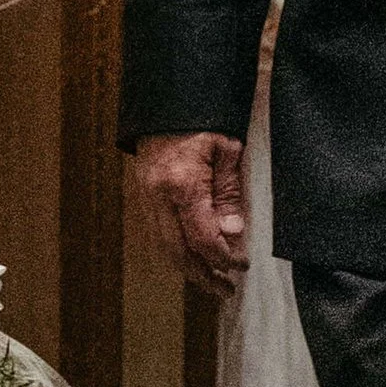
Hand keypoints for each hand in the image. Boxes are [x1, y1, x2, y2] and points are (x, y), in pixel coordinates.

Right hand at [132, 131, 249, 295]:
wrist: (167, 95)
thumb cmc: (204, 115)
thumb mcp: (228, 150)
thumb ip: (229, 193)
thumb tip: (232, 233)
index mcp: (182, 184)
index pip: (203, 238)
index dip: (224, 257)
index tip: (241, 267)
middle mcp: (158, 195)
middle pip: (178, 250)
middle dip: (202, 275)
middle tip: (225, 291)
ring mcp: (146, 195)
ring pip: (164, 245)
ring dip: (187, 267)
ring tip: (211, 282)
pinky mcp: (144, 192)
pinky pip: (159, 231)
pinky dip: (176, 249)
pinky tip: (192, 257)